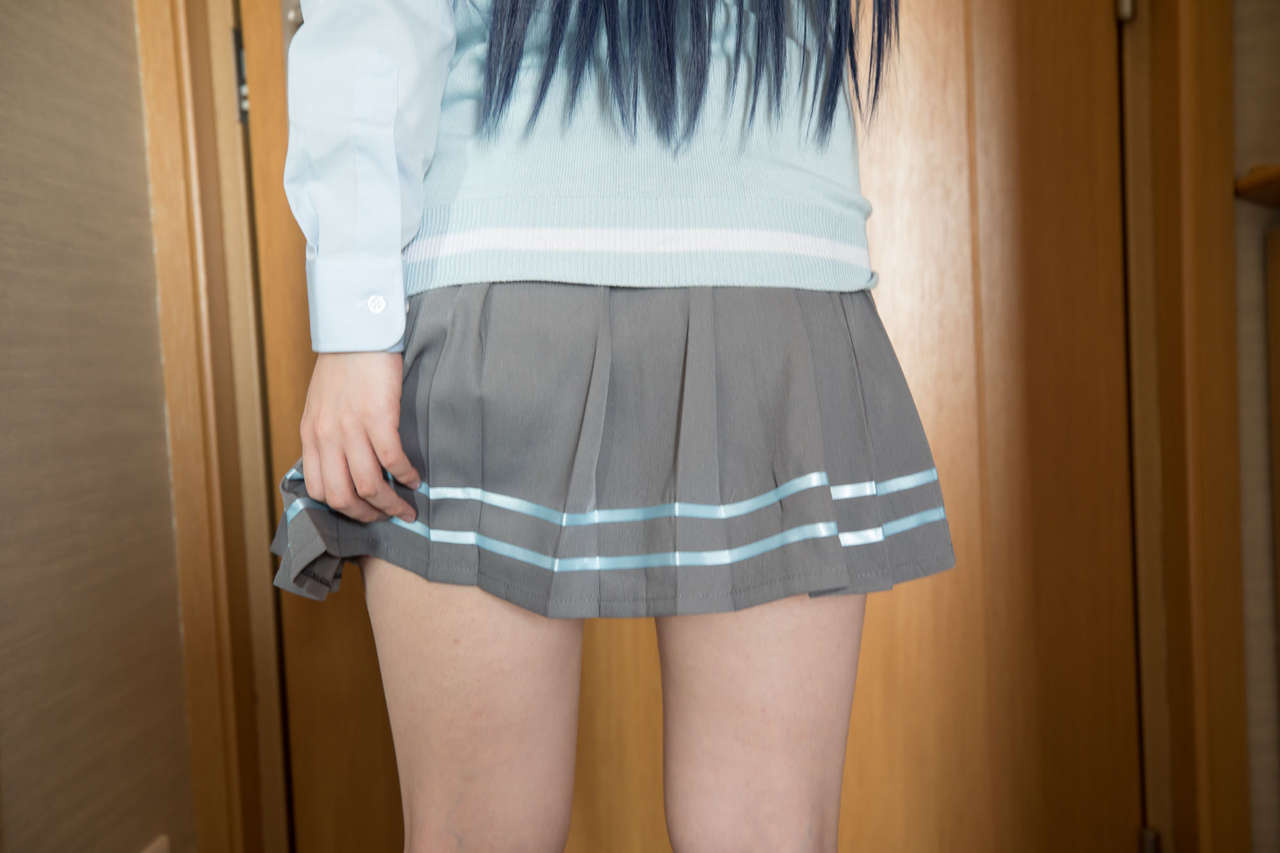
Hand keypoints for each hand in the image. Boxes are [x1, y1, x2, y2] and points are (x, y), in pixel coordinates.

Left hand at [298, 351, 421, 523]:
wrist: (357, 331)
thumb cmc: (344, 365)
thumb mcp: (321, 405)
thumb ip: (327, 434)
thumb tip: (344, 463)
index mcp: (310, 436)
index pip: (318, 491)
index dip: (343, 509)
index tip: (363, 510)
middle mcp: (326, 437)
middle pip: (342, 497)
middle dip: (368, 515)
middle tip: (387, 517)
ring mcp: (351, 429)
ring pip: (369, 486)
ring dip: (391, 504)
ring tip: (407, 508)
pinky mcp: (377, 417)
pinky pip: (392, 460)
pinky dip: (405, 476)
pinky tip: (415, 478)